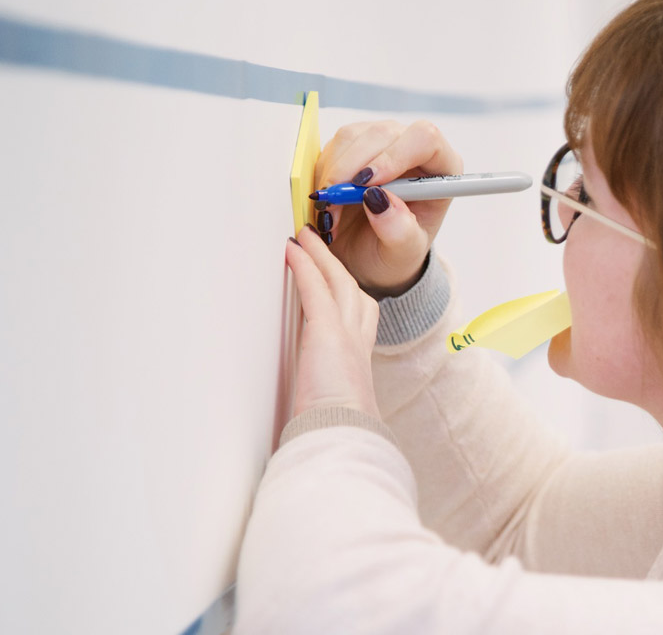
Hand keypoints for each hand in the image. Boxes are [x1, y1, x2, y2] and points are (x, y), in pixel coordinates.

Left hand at [285, 225, 380, 418]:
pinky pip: (316, 289)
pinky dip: (305, 266)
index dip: (349, 293)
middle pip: (352, 290)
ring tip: (305, 236)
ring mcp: (346, 334)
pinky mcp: (328, 332)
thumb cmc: (336, 430)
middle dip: (336, 264)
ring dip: (321, 255)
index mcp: (359, 361)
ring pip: (338, 282)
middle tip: (319, 243)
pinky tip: (293, 249)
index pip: (360, 316)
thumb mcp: (333, 409)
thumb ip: (324, 401)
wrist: (343, 436)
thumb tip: (311, 415)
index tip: (336, 278)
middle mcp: (358, 342)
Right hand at [314, 120, 462, 298]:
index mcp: (441, 169)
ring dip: (333, 175)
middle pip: (382, 133)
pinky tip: (328, 203)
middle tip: (334, 206)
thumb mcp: (402, 253)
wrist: (371, 254)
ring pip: (351, 137)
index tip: (367, 185)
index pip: (425, 139)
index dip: (394, 156)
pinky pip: (331, 147)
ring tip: (332, 213)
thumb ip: (398, 230)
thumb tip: (379, 199)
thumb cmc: (396, 252)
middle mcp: (413, 148)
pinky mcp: (353, 145)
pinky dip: (322, 175)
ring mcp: (382, 142)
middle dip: (352, 169)